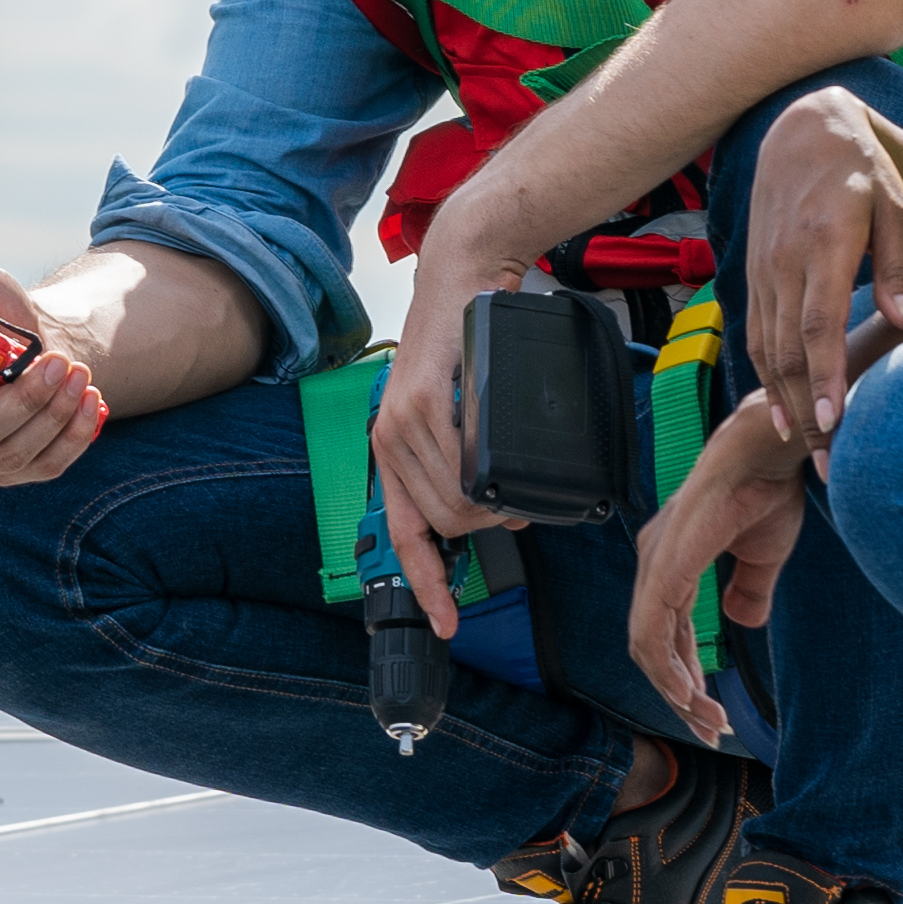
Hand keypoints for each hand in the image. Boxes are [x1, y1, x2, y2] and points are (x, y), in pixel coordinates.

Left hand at [369, 210, 537, 635]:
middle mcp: (387, 443)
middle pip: (441, 527)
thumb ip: (468, 463)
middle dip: (485, 532)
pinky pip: (458, 468)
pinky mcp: (418, 404)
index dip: (428, 585)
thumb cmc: (467, 345)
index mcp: (394, 453)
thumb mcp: (460, 413)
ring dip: (492, 505)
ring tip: (513, 478)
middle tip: (515, 507)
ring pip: (453, 505)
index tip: (448, 624)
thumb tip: (501, 514)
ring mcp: (399, 424)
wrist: (463, 279)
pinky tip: (498, 450)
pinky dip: (487, 472)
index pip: (406, 537)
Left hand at [626, 394, 813, 742]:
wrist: (771, 451)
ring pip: (648, 646)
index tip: (709, 712)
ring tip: (708, 721)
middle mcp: (654, 561)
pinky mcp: (666, 566)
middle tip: (709, 730)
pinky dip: (672, 671)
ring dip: (677, 691)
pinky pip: (655, 632)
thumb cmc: (767, 489)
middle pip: (651, 646)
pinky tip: (694, 696)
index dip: (684, 675)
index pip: (664, 631)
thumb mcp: (763, 555)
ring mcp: (655, 562)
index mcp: (671, 558)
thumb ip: (750, 590)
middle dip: (679, 695)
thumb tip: (740, 621)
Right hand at [736, 89, 902, 448]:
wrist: (802, 129)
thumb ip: (899, 268)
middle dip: (806, 413)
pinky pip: (755, 336)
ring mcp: (762, 269)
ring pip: (765, 350)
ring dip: (783, 405)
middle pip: (788, 351)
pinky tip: (783, 414)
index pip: (818, 323)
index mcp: (824, 243)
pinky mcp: (752, 275)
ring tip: (808, 453)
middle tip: (828, 467)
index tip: (833, 424)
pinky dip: (766, 380)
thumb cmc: (864, 171)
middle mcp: (784, 262)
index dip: (824, 377)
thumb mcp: (896, 207)